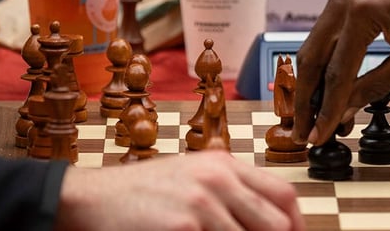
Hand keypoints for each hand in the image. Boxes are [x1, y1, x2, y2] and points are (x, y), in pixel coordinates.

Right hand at [54, 150, 303, 230]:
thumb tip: (269, 220)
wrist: (91, 198)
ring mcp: (202, 204)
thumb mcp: (193, 176)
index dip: (298, 224)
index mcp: (225, 165)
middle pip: (276, 222)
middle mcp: (219, 179)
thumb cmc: (143, 191)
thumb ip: (231, 191)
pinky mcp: (183, 226)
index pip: (284, 194)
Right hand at [292, 0, 389, 145]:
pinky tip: (331, 83)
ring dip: (314, 79)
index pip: (336, 73)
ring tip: (316, 113)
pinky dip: (328, 57)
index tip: (317, 137)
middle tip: (301, 131)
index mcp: (362, 11)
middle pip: (312, 56)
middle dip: (305, 98)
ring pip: (316, 42)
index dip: (326, 111)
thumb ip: (376, 84)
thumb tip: (345, 109)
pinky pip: (330, 28)